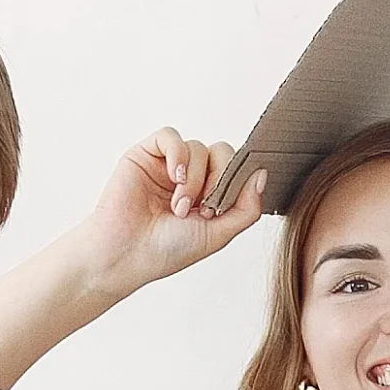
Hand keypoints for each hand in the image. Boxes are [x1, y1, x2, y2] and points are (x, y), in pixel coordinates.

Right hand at [80, 129, 267, 297]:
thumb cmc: (170, 249)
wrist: (128, 253)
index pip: (237, 168)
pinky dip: (176, 154)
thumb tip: (262, 173)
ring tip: (179, 207)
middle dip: (217, 179)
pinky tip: (173, 177)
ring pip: (198, 147)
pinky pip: (170, 136)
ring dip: (194, 178)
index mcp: (211, 194)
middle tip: (202, 208)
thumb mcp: (220, 233)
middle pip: (222, 152)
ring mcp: (169, 164)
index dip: (236, 181)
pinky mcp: (146, 154)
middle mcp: (192, 176)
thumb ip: (247, 207)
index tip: (219, 208)